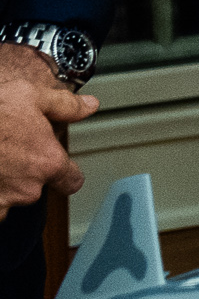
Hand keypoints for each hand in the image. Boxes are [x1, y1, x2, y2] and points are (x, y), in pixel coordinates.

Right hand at [0, 45, 95, 211]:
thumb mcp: (30, 96)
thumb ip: (65, 105)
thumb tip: (89, 106)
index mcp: (47, 162)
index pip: (72, 181)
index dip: (66, 174)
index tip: (58, 169)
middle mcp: (27, 188)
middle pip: (34, 188)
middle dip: (22, 175)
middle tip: (7, 153)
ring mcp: (1, 201)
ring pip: (6, 200)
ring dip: (1, 187)